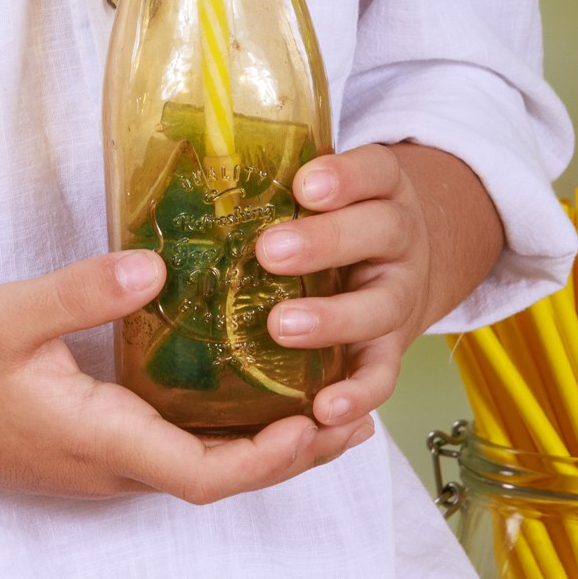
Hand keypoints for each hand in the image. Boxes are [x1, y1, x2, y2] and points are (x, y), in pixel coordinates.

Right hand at [0, 249, 370, 503]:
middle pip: (218, 480)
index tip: (321, 422)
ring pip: (196, 470)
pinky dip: (220, 436)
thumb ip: (81, 292)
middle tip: (353, 415)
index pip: (204, 473)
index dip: (270, 457)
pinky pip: (169, 455)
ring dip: (260, 448)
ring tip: (319, 406)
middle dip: (290, 454)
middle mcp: (107, 470)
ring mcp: (95, 469)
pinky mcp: (84, 455)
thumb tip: (157, 266)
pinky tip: (237, 397)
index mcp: (98, 442)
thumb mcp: (7, 315)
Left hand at [254, 143, 502, 436]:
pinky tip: (324, 408)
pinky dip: (358, 393)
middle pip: (379, 232)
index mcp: (380, 189)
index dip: (345, 177)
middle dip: (324, 243)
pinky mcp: (391, 348)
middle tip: (269, 252)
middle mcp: (398, 238)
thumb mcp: (321, 187)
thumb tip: (179, 176)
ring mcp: (399, 295)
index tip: (303, 184)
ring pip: (380, 306)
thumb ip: (272, 181)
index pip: (374, 170)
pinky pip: (382, 374)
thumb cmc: (332, 218)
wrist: (397, 261)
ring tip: (282, 327)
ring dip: (333, 318)